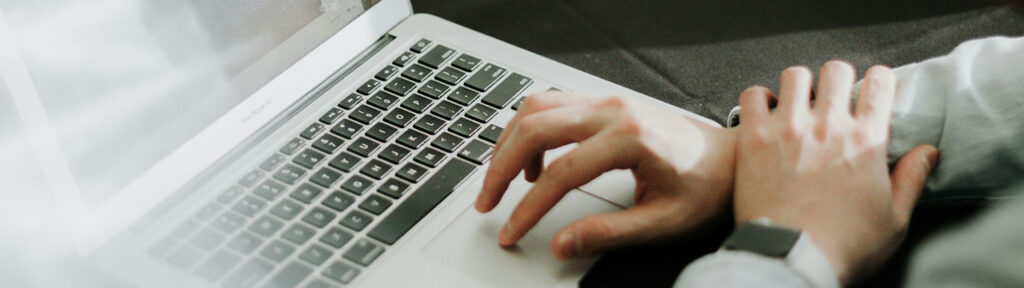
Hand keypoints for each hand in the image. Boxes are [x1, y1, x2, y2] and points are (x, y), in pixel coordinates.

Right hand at [475, 91, 736, 258]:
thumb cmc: (704, 187)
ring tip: (501, 183)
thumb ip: (608, 234)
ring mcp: (607, 100)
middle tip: (487, 203)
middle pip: (535, 128)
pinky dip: (529, 130)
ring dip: (509, 143)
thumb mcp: (661, 222)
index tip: (511, 231)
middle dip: (500, 168)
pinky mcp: (603, 101)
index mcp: (630, 138)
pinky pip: (551, 105)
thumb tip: (562, 245)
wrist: (730, 160)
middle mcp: (614, 109)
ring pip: (535, 108)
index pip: (560, 173)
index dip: (528, 208)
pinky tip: (532, 164)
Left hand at [732, 62, 938, 283]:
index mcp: (866, 140)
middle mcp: (828, 126)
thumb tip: (927, 152)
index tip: (874, 88)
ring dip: (799, 85)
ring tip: (799, 102)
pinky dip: (760, 99)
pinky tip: (766, 113)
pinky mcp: (753, 138)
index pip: (880, 83)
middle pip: (836, 70)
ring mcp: (787, 128)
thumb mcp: (894, 220)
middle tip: (834, 96)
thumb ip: (911, 179)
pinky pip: (753, 96)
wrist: (790, 258)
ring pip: (794, 75)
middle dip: (838, 79)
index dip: (879, 80)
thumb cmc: (842, 246)